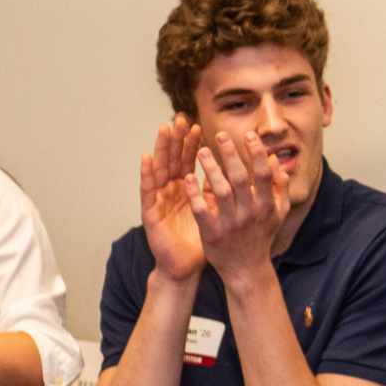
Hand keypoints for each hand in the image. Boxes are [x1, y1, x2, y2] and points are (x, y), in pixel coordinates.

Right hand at [140, 116, 205, 280]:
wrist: (185, 267)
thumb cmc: (202, 241)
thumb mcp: (215, 213)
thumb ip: (220, 193)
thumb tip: (239, 175)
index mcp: (187, 191)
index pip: (189, 162)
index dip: (192, 144)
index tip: (198, 125)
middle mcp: (171, 192)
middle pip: (173, 161)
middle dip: (176, 139)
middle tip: (179, 118)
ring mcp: (159, 200)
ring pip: (160, 170)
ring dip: (162, 149)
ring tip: (164, 129)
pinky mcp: (150, 212)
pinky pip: (148, 190)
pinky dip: (147, 173)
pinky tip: (147, 158)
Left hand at [187, 131, 288, 278]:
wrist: (246, 269)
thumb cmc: (260, 236)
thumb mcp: (277, 213)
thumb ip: (279, 187)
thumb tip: (275, 161)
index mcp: (267, 206)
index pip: (264, 174)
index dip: (256, 153)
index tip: (248, 135)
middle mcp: (251, 213)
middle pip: (241, 178)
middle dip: (231, 154)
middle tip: (220, 134)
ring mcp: (231, 224)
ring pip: (220, 190)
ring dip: (211, 168)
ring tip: (200, 150)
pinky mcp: (213, 233)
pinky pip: (202, 210)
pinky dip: (195, 194)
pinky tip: (188, 178)